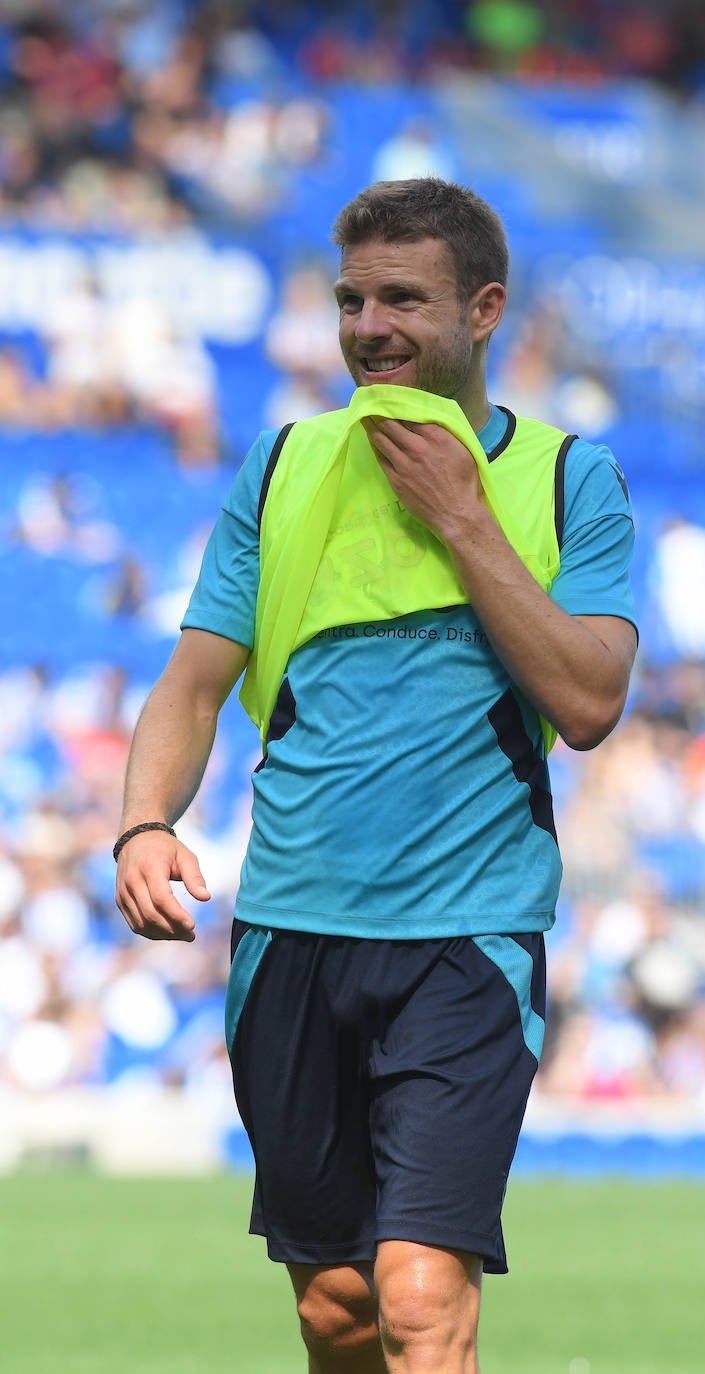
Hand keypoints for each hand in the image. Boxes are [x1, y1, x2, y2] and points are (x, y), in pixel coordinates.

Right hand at [115, 831, 209, 941]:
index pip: (161, 898)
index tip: (193, 925)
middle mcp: (132, 881)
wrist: (136, 839)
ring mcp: (123, 892)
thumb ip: (194, 876)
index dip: (177, 915)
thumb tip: (205, 898)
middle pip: (150, 914)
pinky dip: (151, 932)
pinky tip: (168, 932)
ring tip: (182, 935)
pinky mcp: (120, 900)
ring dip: (163, 934)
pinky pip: (135, 924)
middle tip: (191, 935)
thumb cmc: (165, 848)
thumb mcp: (184, 855)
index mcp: (150, 868)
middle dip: (173, 929)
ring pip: (141, 923)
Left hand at [361, 416, 485, 543]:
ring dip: (372, 427)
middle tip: (370, 406)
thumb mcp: (463, 451)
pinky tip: (372, 441)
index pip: (410, 415)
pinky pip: (381, 458)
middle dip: (379, 413)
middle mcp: (417, 447)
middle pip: (391, 424)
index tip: (390, 402)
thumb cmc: (465, 483)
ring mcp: (404, 464)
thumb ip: (445, 435)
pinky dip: (375, 447)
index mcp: (436, 437)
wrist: (456, 514)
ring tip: (365, 419)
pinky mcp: (396, 480)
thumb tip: (430, 422)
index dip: (397, 407)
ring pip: (382, 440)